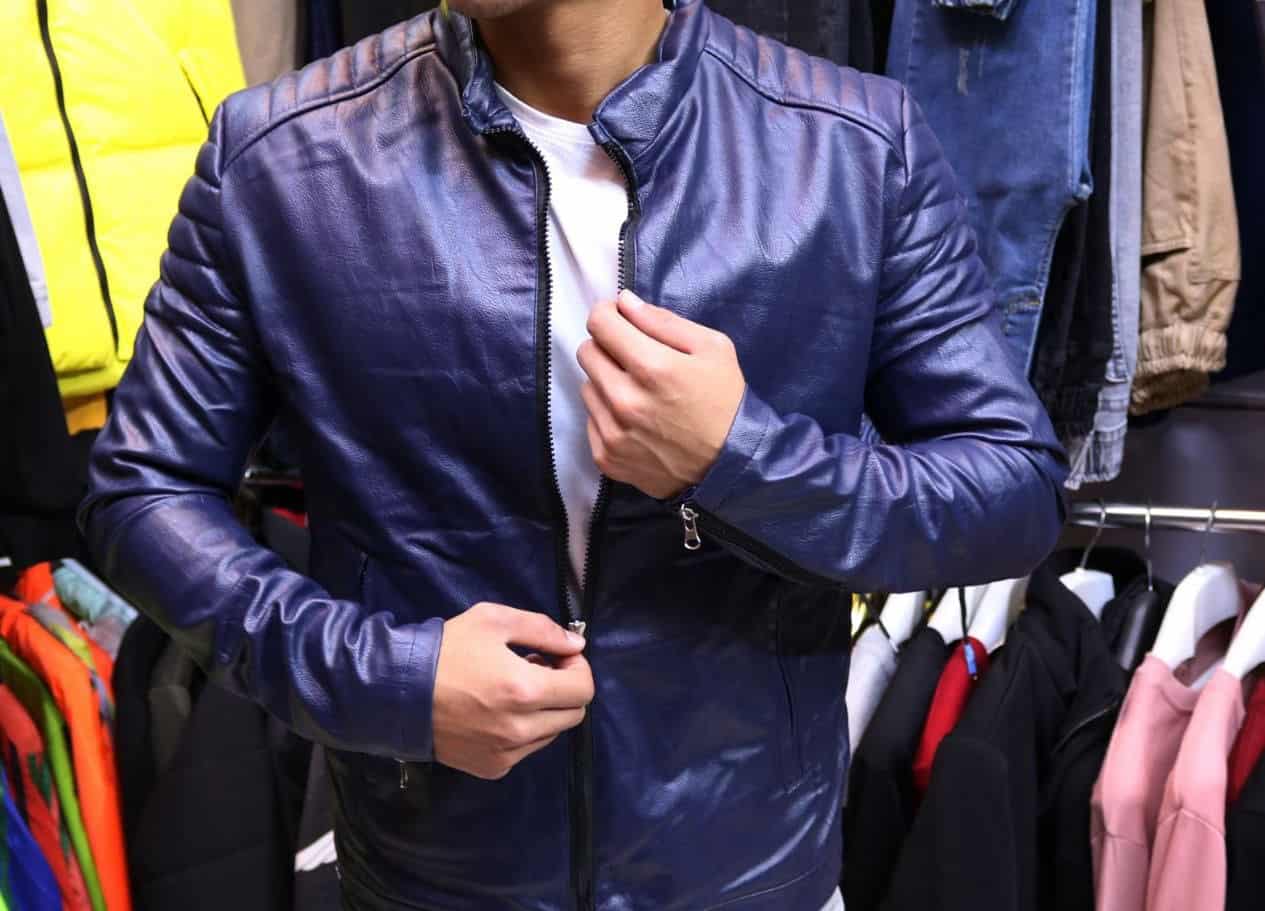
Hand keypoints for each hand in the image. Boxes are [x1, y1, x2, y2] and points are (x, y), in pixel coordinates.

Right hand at [433, 602, 593, 779]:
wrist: (398, 692)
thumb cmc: (447, 650)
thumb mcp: (493, 620)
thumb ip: (542, 629)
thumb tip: (576, 646)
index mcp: (525, 690)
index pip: (583, 690)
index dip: (577, 669)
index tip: (558, 657)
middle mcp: (520, 729)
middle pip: (574, 714)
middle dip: (565, 689)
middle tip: (537, 670)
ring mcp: (506, 753)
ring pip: (552, 733)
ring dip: (545, 711)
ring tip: (514, 690)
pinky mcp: (492, 768)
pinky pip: (526, 750)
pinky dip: (524, 731)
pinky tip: (497, 711)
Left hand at [577, 290, 745, 499]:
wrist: (730, 467)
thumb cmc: (725, 401)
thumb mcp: (712, 348)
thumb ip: (664, 322)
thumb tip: (624, 302)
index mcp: (652, 367)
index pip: (599, 323)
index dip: (607, 313)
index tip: (619, 318)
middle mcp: (625, 400)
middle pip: (587, 353)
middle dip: (607, 346)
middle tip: (632, 356)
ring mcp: (613, 432)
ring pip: (587, 386)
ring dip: (606, 382)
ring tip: (638, 392)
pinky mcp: (607, 458)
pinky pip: (591, 420)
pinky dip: (607, 415)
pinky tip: (635, 420)